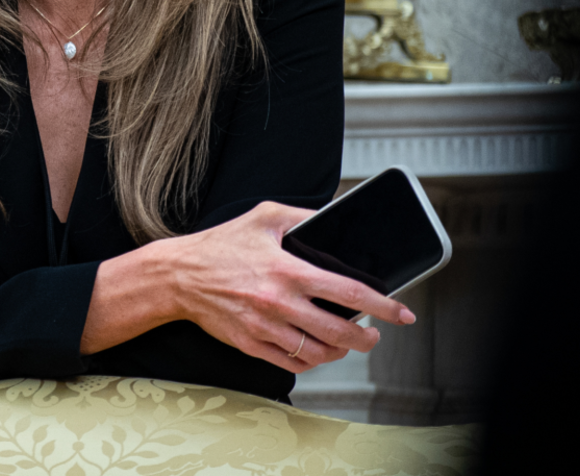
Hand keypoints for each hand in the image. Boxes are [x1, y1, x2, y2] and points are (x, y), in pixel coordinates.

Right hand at [158, 201, 415, 372]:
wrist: (177, 275)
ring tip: (347, 342)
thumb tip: (334, 219)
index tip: (403, 313)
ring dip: (342, 351)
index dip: (383, 306)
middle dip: (367, 337)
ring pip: (319, 352)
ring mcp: (265, 327)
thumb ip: (303, 217)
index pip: (349, 292)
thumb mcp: (263, 218)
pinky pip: (293, 362)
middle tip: (374, 334)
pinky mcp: (251, 344)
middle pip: (340, 332)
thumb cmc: (220, 245)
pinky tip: (317, 349)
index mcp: (287, 270)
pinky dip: (312, 360)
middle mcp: (279, 302)